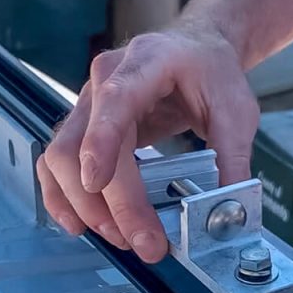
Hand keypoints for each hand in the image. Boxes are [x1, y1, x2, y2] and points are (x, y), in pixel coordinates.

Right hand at [37, 21, 259, 262]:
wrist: (195, 50)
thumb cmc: (211, 73)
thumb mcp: (237, 111)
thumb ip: (233, 159)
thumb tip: (226, 211)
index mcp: (146, 62)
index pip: (113, 101)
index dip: (100, 143)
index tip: (96, 183)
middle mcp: (104, 79)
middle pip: (80, 145)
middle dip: (107, 203)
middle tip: (143, 243)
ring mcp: (87, 103)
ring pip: (60, 159)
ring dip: (85, 206)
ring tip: (123, 238)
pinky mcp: (82, 126)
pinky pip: (55, 165)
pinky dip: (63, 198)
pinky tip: (82, 225)